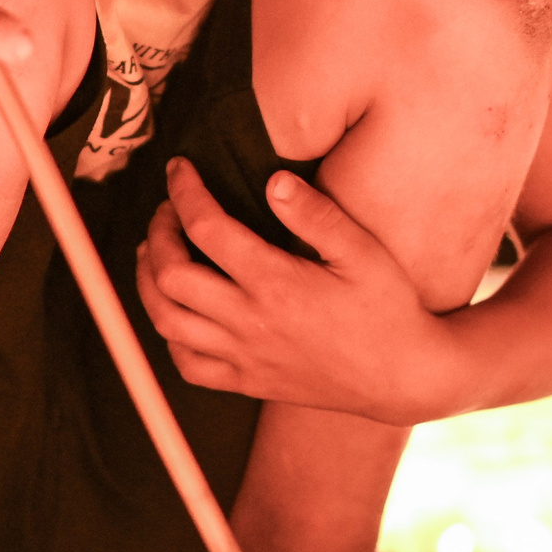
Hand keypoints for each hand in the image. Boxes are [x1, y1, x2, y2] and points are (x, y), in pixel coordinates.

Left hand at [134, 159, 451, 425]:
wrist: (403, 377)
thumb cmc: (388, 308)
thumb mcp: (363, 252)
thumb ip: (316, 215)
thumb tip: (272, 181)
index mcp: (276, 284)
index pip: (207, 229)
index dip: (183, 192)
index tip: (179, 168)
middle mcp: (250, 323)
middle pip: (170, 277)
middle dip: (158, 234)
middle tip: (167, 211)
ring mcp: (245, 358)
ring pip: (167, 322)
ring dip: (148, 282)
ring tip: (154, 252)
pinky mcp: (248, 383)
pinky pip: (187, 366)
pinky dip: (168, 335)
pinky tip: (176, 310)